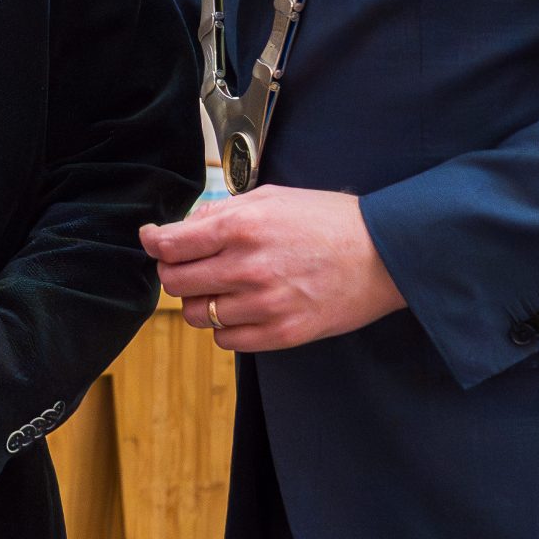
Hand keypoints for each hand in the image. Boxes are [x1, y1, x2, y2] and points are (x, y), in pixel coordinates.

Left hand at [138, 184, 405, 352]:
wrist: (384, 254)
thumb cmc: (329, 220)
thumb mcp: (272, 197)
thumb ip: (222, 211)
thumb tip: (182, 228)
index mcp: (242, 227)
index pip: (170, 245)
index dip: (155, 243)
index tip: (154, 241)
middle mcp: (247, 267)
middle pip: (175, 283)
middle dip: (175, 272)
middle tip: (189, 266)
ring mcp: (264, 305)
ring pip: (197, 315)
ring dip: (201, 301)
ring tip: (223, 287)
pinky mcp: (281, 334)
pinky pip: (226, 341)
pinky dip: (225, 327)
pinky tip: (243, 309)